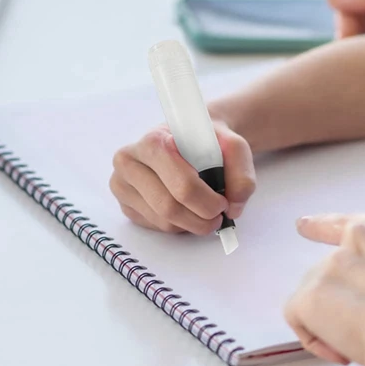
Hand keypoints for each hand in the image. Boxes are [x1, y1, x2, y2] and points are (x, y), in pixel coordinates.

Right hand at [110, 121, 254, 233]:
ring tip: (203, 211)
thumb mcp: (233, 146)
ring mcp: (122, 185)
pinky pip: (155, 227)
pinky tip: (184, 208)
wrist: (189, 138)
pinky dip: (178, 225)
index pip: (181, 186)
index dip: (207, 201)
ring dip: (191, 224)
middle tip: (218, 217)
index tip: (223, 203)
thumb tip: (234, 207)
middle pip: (169, 208)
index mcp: (152, 142)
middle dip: (200, 219)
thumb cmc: (206, 141)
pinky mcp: (125, 204)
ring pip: (163, 222)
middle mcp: (129, 162)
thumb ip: (242, 174)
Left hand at [286, 214, 364, 365]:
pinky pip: (297, 316)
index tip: (304, 226)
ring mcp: (332, 263)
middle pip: (331, 270)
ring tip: (364, 344)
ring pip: (314, 295)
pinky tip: (342, 353)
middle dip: (340, 300)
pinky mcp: (311, 293)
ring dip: (330, 320)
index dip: (323, 227)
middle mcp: (358, 236)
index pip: (348, 224)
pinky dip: (314, 339)